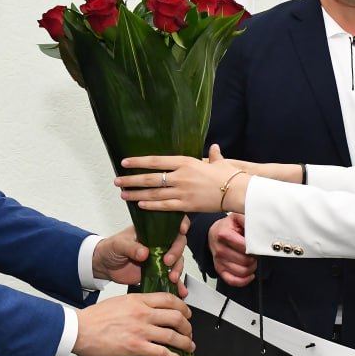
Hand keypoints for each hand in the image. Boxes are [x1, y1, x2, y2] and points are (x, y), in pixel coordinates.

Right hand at [74, 293, 193, 355]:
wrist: (79, 330)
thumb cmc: (94, 318)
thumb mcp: (119, 303)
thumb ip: (136, 306)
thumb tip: (149, 313)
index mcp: (138, 300)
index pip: (169, 299)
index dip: (183, 307)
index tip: (186, 313)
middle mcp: (142, 313)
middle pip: (176, 317)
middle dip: (188, 326)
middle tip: (189, 332)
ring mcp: (141, 330)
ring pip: (174, 336)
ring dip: (186, 343)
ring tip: (189, 348)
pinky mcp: (136, 347)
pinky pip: (163, 353)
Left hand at [92, 220, 188, 296]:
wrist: (104, 266)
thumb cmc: (110, 248)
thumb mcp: (118, 244)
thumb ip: (131, 247)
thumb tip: (144, 252)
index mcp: (151, 231)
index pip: (171, 224)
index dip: (180, 224)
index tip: (181, 230)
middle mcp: (158, 243)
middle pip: (178, 243)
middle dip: (176, 252)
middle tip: (167, 262)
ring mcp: (159, 258)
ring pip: (177, 261)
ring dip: (178, 269)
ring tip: (172, 278)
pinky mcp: (158, 272)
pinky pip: (170, 277)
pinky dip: (177, 284)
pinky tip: (180, 290)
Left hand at [116, 145, 298, 213]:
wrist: (237, 191)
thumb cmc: (230, 176)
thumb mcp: (219, 163)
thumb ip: (213, 157)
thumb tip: (215, 149)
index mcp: (185, 161)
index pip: (155, 160)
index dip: (138, 162)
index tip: (124, 162)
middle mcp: (181, 175)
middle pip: (150, 178)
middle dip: (131, 180)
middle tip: (117, 181)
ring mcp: (182, 191)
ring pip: (153, 193)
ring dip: (136, 194)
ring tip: (123, 194)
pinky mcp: (186, 205)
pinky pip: (164, 206)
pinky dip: (151, 206)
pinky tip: (140, 205)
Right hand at [208, 213, 255, 286]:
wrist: (214, 233)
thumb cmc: (227, 227)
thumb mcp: (237, 218)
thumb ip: (247, 220)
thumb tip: (258, 226)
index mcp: (224, 235)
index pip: (245, 247)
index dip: (255, 248)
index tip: (258, 246)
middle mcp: (220, 249)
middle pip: (245, 261)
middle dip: (255, 258)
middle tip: (256, 253)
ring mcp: (219, 261)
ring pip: (242, 272)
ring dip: (251, 268)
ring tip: (253, 261)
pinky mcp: (219, 269)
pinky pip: (232, 281)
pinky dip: (244, 280)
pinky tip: (250, 275)